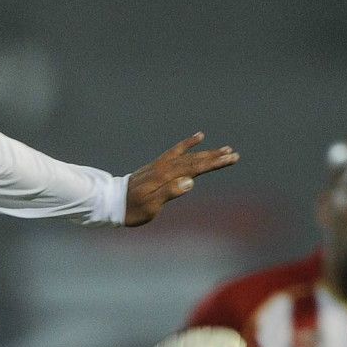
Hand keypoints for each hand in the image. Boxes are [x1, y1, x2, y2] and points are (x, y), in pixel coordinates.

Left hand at [125, 133, 239, 225]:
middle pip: (195, 160)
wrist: (111, 202)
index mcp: (166, 177)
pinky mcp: (157, 166)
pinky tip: (199, 137)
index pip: (196, 168)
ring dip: (207, 152)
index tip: (231, 159)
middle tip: (234, 154)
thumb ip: (170, 192)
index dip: (214, 163)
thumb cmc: (132, 209)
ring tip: (224, 148)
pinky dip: (188, 144)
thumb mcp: (151, 206)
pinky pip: (176, 152)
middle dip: (215, 157)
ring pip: (188, 155)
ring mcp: (161, 165)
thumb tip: (190, 181)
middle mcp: (165, 167)